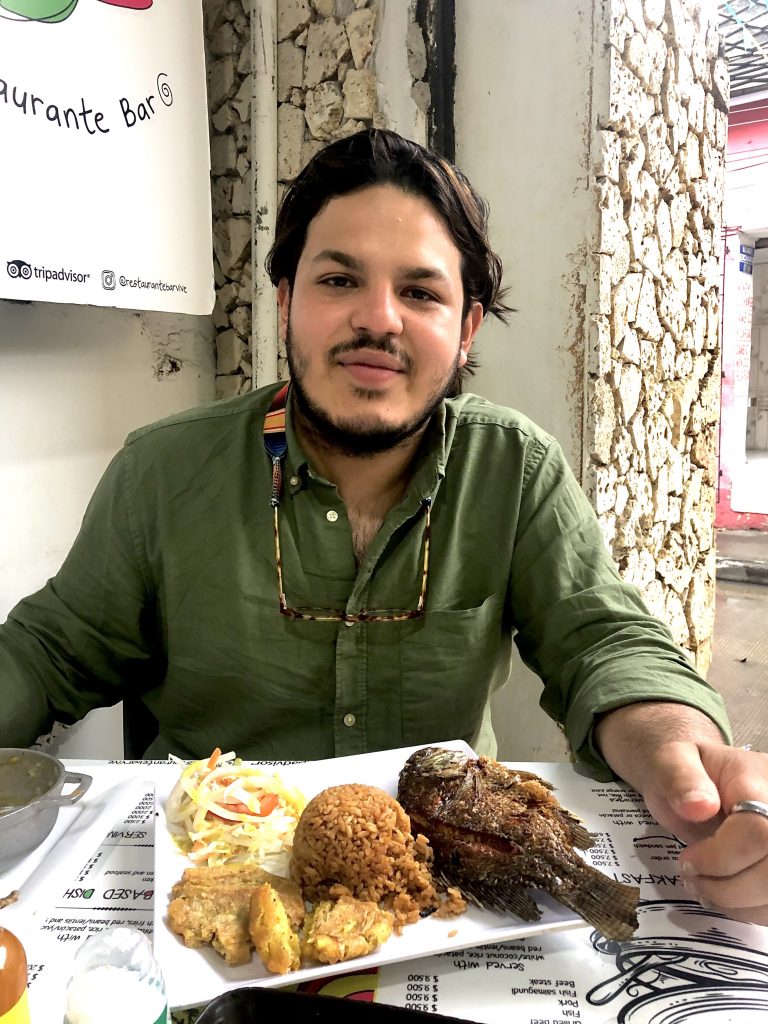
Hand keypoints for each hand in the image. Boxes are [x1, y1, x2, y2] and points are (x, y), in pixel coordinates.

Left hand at [595, 703, 767, 925]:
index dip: (721, 857)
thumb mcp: (669, 762)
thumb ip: (679, 777)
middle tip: (692, 877)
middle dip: (728, 886)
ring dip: (737, 902)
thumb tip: (699, 805)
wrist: (695, 780)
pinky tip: (724, 894)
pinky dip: (748, 908)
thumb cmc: (682, 772)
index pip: (757, 831)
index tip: (688, 860)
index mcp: (759, 780)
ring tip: (704, 887)